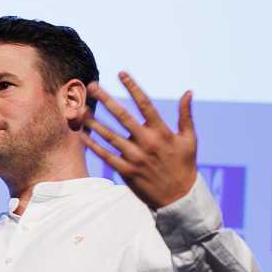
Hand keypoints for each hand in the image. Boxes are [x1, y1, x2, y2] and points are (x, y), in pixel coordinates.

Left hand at [82, 73, 197, 211]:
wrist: (180, 198)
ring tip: (81, 109)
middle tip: (92, 85)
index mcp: (162, 132)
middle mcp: (147, 143)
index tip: (121, 73)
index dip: (133, 87)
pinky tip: (82, 133)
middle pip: (123, 116)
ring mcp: (135, 157)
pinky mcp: (126, 171)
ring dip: (94, 121)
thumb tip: (188, 92)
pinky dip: (93, 144)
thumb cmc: (185, 165)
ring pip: (109, 135)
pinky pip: (106, 155)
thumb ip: (186, 115)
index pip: (145, 104)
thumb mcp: (189, 139)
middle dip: (106, 99)